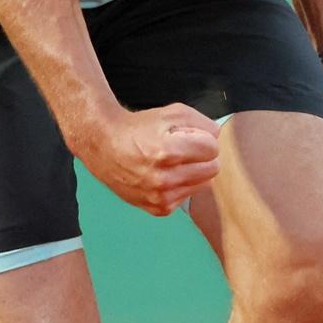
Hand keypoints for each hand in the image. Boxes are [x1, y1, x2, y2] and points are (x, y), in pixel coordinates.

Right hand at [76, 103, 220, 215]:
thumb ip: (202, 122)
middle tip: (183, 148)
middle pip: (213, 168)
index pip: (212, 148)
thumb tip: (217, 137)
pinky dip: (182, 184)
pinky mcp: (159, 209)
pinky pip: (189, 195)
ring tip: (173, 162)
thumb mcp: (172, 112)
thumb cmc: (140, 127)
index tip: (189, 136)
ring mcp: (161, 197)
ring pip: (204, 183)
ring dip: (194, 171)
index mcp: (168, 152)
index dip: (203, 137)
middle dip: (202, 155)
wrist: (105, 147)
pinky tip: (165, 175)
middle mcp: (164, 179)